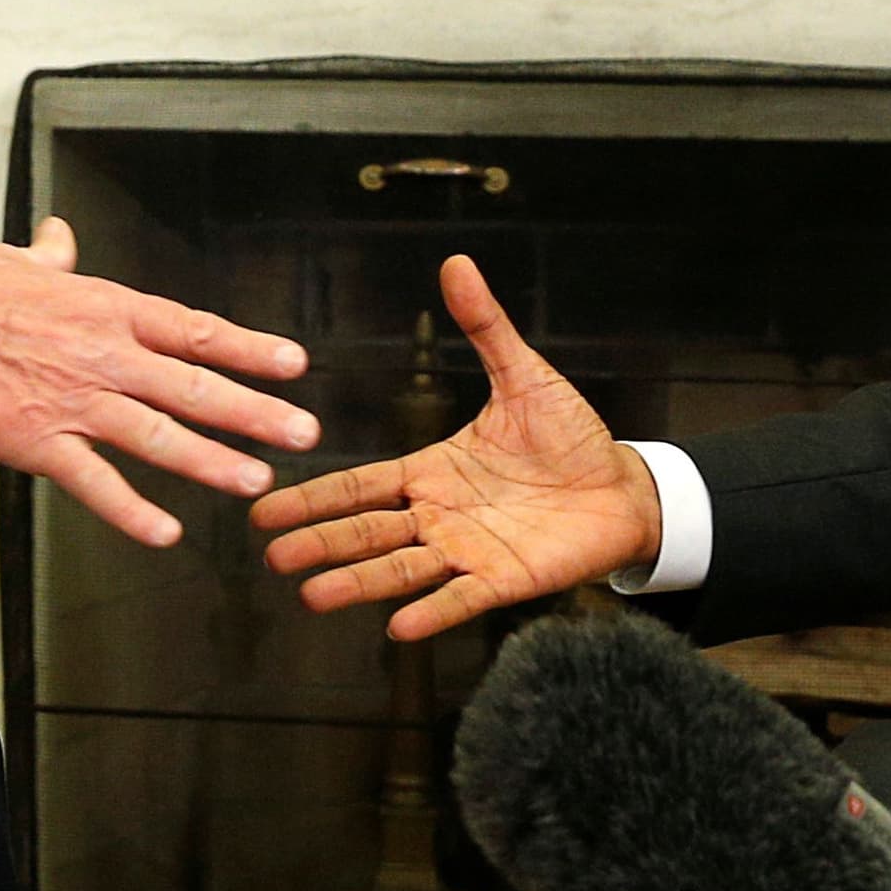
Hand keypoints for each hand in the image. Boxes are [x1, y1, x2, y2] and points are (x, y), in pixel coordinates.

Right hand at [0, 217, 316, 548]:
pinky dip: (131, 510)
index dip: (248, 348)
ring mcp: (70, 400)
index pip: (191, 328)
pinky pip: (94, 482)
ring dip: (212, 461)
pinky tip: (165, 532)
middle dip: (255, 411)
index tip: (293, 364)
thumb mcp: (13, 262)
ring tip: (257, 482)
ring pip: (158, 435)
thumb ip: (50, 258)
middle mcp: (100, 354)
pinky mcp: (34, 442)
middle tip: (303, 432)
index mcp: (101, 308)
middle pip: (193, 386)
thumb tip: (60, 236)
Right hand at [252, 255, 660, 640]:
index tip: (265, 512)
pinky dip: (431, 611)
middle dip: (320, 543)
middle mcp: (439, 516)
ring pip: (401, 568)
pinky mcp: (504, 581)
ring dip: (358, 583)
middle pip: (366, 532)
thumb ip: (486, 326)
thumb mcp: (523, 376)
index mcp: (432, 471)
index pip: (360, 486)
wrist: (624, 486)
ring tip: (314, 596)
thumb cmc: (571, 438)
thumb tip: (457, 264)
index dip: (314, 497)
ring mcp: (468, 551)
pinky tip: (398, 627)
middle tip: (273, 558)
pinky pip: (461, 598)